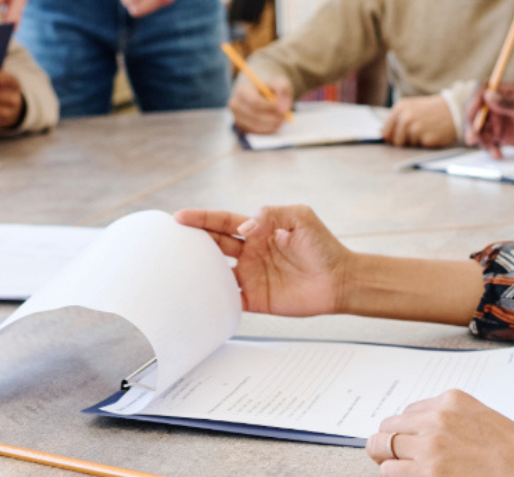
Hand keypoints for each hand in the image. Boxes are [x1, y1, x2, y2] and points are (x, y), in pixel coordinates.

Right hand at [174, 205, 352, 316]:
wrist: (339, 279)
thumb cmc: (323, 245)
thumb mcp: (300, 217)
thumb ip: (272, 214)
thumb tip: (246, 228)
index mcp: (258, 230)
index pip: (223, 222)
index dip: (202, 218)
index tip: (180, 217)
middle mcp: (250, 252)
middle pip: (214, 245)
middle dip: (193, 240)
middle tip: (173, 240)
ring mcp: (251, 276)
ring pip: (216, 272)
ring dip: (199, 270)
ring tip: (179, 268)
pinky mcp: (256, 298)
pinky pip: (229, 299)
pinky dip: (214, 298)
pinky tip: (200, 296)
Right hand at [230, 74, 293, 133]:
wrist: (263, 96)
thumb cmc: (271, 89)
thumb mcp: (280, 83)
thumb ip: (282, 90)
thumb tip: (281, 108)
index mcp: (243, 90)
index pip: (254, 102)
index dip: (269, 107)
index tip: (281, 108)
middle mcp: (236, 104)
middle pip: (254, 116)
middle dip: (272, 118)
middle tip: (284, 117)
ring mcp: (236, 117)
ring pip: (255, 126)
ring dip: (271, 125)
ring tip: (281, 120)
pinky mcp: (240, 128)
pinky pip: (255, 133)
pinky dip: (266, 131)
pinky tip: (274, 124)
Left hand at [365, 390, 513, 476]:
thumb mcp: (482, 422)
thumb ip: (451, 423)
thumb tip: (421, 436)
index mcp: (451, 401)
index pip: (408, 412)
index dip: (406, 432)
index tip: (408, 443)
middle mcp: (437, 418)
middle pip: (388, 426)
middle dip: (389, 443)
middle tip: (393, 458)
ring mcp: (430, 445)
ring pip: (383, 448)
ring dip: (390, 461)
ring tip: (404, 471)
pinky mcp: (428, 472)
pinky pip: (390, 472)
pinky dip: (395, 476)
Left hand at [381, 96, 456, 147]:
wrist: (453, 109)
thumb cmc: (430, 110)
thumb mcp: (411, 108)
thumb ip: (395, 119)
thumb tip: (381, 133)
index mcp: (400, 108)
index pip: (386, 131)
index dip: (391, 137)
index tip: (398, 136)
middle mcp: (406, 117)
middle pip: (396, 141)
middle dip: (404, 140)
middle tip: (416, 132)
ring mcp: (416, 128)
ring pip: (408, 145)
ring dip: (416, 141)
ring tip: (426, 130)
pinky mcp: (426, 138)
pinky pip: (420, 147)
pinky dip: (425, 143)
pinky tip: (432, 132)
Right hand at [464, 84, 513, 155]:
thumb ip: (507, 103)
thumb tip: (487, 95)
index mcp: (503, 90)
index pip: (481, 90)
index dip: (474, 100)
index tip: (472, 112)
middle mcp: (495, 103)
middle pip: (475, 110)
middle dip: (471, 125)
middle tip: (472, 139)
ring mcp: (495, 118)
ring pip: (478, 128)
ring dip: (481, 140)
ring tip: (494, 152)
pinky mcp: (497, 132)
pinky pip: (486, 140)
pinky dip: (489, 148)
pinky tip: (497, 154)